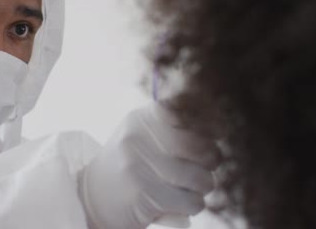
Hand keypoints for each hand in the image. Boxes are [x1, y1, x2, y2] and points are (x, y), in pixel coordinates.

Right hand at [79, 103, 219, 228]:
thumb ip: (176, 128)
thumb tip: (222, 126)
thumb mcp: (144, 136)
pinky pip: (190, 201)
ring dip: (203, 188)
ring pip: (200, 178)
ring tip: (191, 188)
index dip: (209, 121)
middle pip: (200, 145)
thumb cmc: (130, 165)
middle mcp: (138, 137)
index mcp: (142, 118)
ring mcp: (137, 166)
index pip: (185, 109)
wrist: (93, 196)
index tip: (220, 130)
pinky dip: (193, 205)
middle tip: (208, 167)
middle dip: (212, 160)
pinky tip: (181, 204)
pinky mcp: (142, 195)